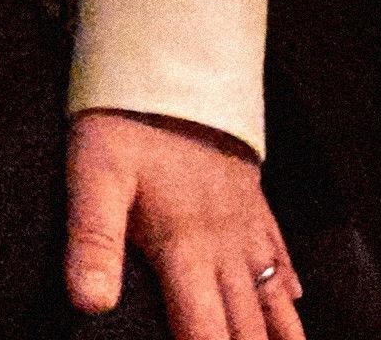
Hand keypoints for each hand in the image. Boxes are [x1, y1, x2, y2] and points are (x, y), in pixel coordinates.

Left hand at [68, 108, 302, 339]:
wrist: (175, 68)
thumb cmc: (128, 122)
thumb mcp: (94, 176)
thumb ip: (91, 240)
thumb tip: (89, 303)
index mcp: (186, 249)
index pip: (205, 333)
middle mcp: (225, 248)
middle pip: (246, 328)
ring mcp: (245, 227)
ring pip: (271, 300)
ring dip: (279, 337)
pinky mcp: (253, 205)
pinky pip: (279, 259)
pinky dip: (287, 291)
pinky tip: (292, 303)